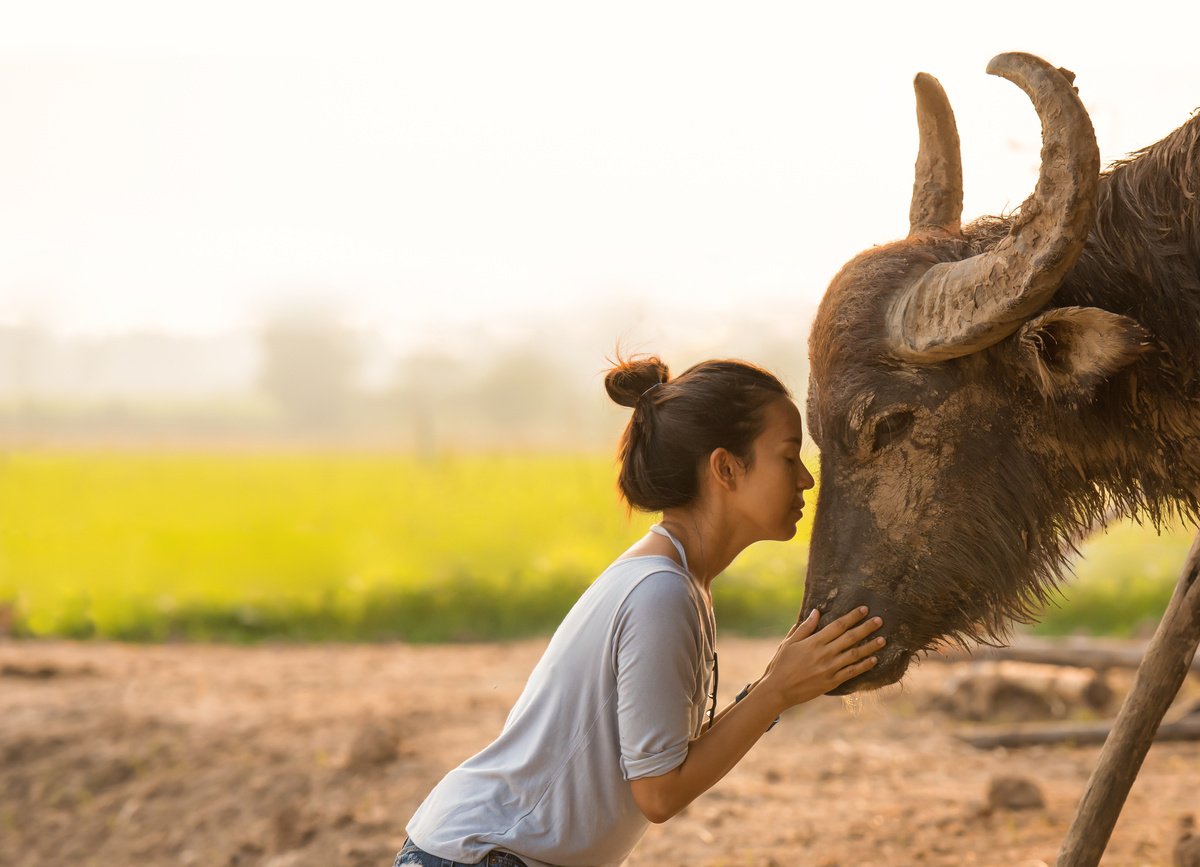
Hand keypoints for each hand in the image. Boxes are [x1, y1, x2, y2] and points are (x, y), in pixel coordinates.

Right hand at [755, 607, 882, 712]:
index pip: (838, 626)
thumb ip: (804, 628)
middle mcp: (824, 654)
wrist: (778, 690)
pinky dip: (864, 666)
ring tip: (883, 639)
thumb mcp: (789, 643)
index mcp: (813, 642)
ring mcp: (829, 669)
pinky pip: (852, 672)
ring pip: (855, 655)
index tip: (864, 609)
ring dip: (870, 647)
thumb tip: (816, 612)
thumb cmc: (781, 664)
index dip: (852, 617)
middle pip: (850, 638)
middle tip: (880, 620)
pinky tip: (874, 660)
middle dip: (866, 628)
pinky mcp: (832, 682)